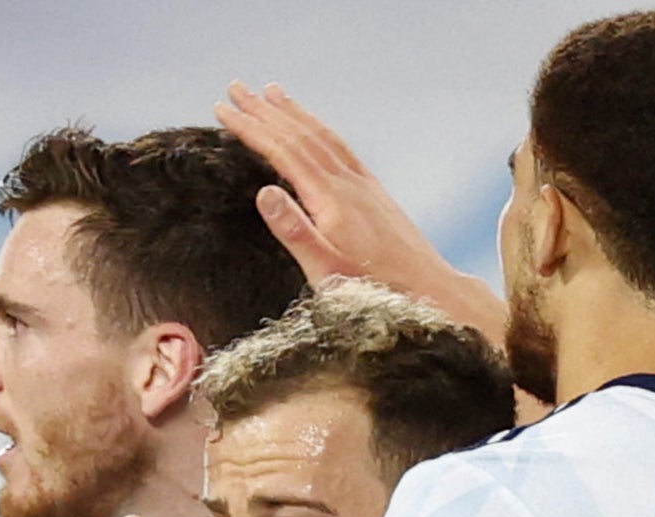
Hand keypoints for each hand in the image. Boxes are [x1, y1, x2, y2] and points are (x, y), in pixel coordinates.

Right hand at [215, 82, 506, 340]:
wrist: (430, 289)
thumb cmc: (376, 290)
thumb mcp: (327, 271)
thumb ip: (295, 232)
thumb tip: (264, 192)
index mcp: (331, 199)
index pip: (283, 151)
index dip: (251, 127)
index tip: (224, 109)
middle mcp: (349, 183)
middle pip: (301, 134)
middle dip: (265, 109)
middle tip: (237, 88)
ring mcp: (365, 185)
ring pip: (323, 136)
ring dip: (294, 112)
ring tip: (272, 93)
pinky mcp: (376, 192)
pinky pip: (343, 148)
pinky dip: (322, 130)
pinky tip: (316, 129)